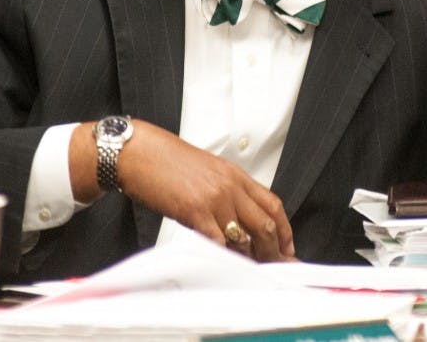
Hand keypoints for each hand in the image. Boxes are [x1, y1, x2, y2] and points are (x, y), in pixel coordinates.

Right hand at [70, 119, 295, 261]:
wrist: (139, 153)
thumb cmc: (166, 162)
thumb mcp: (207, 171)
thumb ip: (226, 192)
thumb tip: (237, 220)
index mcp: (236, 175)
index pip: (272, 204)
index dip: (285, 230)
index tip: (287, 247)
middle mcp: (230, 186)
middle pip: (265, 224)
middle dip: (274, 251)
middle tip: (277, 268)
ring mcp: (215, 198)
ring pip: (246, 236)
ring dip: (251, 258)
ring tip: (253, 272)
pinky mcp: (196, 210)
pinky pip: (218, 241)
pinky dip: (225, 257)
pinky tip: (226, 267)